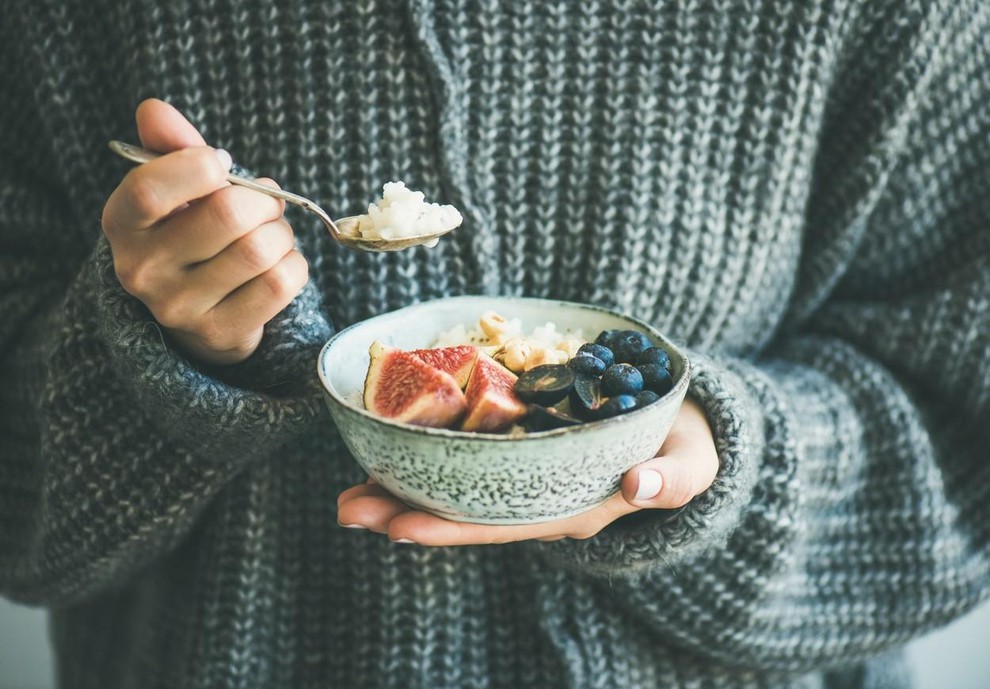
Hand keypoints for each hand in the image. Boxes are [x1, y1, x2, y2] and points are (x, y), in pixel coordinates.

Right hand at [101, 98, 308, 364]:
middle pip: (228, 215)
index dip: (200, 167)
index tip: (221, 165)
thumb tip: (154, 109)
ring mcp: (180, 308)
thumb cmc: (191, 232)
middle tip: (266, 204)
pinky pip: (282, 282)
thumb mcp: (177, 188)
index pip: (151, 189)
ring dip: (282, 234)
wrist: (198, 311)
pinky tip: (279, 264)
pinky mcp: (221, 333)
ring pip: (260, 250)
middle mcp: (142, 270)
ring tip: (271, 235)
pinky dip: (295, 264)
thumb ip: (171, 146)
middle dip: (263, 201)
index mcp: (122, 224)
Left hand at [336, 398, 718, 544]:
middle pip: (464, 512)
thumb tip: (642, 486)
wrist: (681, 427)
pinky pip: (469, 458)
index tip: (398, 528)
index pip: (502, 525)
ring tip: (348, 487)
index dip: (450, 528)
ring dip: (403, 487)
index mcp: (573, 508)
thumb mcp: (693, 462)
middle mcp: (540, 499)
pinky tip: (391, 445)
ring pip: (457, 488)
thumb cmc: (686, 448)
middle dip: (404, 513)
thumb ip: (675, 478)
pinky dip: (429, 454)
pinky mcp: (522, 448)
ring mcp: (528, 475)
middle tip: (346, 506)